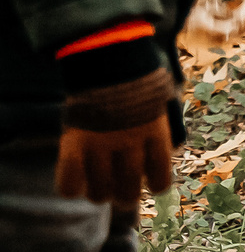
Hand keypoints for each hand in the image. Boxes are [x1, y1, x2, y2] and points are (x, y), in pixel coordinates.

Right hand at [56, 69, 175, 209]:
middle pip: (128, 189)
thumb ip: (160, 127)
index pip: (161, 177)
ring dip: (99, 195)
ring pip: (99, 191)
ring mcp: (101, 143)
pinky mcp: (74, 141)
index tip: (151, 184)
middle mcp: (130, 141)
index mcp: (156, 132)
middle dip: (125, 197)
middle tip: (120, 195)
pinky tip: (74, 184)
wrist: (108, 53)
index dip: (157, 185)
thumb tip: (169, 152)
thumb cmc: (137, 77)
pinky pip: (69, 182)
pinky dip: (70, 188)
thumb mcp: (159, 101)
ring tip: (98, 190)